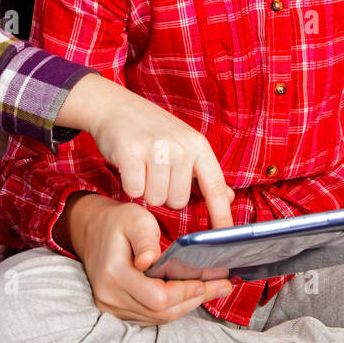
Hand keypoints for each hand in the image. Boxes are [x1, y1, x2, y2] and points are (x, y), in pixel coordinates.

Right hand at [58, 73, 234, 228]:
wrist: (116, 107)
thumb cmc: (152, 130)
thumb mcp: (185, 144)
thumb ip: (203, 173)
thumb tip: (228, 197)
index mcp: (198, 145)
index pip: (215, 186)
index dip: (221, 214)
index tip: (227, 235)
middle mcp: (180, 147)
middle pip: (178, 201)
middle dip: (165, 195)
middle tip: (156, 173)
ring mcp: (156, 149)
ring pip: (156, 199)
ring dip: (146, 191)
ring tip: (143, 168)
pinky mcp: (131, 153)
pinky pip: (134, 192)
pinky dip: (130, 186)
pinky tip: (130, 167)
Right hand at [69, 194, 232, 324]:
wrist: (91, 230)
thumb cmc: (117, 222)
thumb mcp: (134, 219)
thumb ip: (145, 239)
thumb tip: (150, 261)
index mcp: (114, 274)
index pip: (158, 297)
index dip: (186, 291)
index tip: (210, 280)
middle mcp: (110, 296)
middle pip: (161, 312)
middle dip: (195, 299)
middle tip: (223, 285)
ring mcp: (111, 307)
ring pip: (158, 317)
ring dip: (187, 304)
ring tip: (214, 289)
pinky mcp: (116, 311)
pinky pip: (150, 316)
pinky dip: (173, 307)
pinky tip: (191, 294)